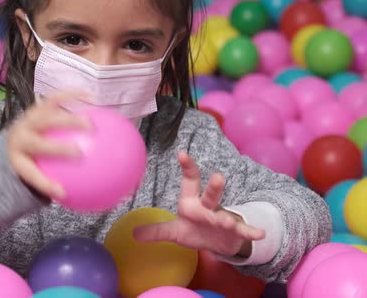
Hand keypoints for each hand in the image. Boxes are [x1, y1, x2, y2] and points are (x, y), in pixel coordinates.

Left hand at [7, 92, 90, 199]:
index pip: (31, 174)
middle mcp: (22, 137)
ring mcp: (29, 118)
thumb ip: (51, 184)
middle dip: (57, 149)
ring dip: (69, 119)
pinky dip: (73, 96)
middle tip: (79, 153)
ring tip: (91, 123)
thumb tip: (68, 197)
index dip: (45, 184)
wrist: (15, 136)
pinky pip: (56, 98)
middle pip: (39, 144)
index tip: (62, 191)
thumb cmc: (31, 159)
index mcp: (19, 158)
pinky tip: (92, 97)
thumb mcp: (36, 173)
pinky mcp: (39, 105)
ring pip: (48, 118)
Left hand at [133, 152, 265, 256]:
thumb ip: (156, 232)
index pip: (189, 181)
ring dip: (227, 218)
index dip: (187, 167)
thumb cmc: (193, 230)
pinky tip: (260, 234)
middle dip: (214, 186)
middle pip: (210, 194)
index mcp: (191, 202)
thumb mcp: (173, 232)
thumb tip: (133, 234)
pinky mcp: (233, 232)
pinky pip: (242, 232)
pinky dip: (251, 233)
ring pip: (225, 215)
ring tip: (227, 222)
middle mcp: (207, 206)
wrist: (217, 242)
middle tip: (218, 176)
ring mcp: (221, 218)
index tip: (182, 153)